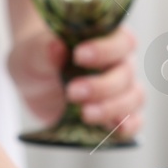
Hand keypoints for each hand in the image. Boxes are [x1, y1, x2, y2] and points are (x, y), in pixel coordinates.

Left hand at [6, 25, 144, 138]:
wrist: (36, 81)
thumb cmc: (39, 58)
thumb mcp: (33, 51)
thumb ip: (44, 49)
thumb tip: (57, 47)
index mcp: (107, 37)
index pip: (121, 41)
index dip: (105, 50)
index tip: (79, 56)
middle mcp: (121, 62)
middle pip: (126, 73)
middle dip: (101, 86)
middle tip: (73, 92)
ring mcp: (123, 89)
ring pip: (133, 98)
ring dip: (112, 108)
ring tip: (85, 114)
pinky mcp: (118, 113)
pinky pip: (134, 121)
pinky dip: (128, 127)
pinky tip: (110, 129)